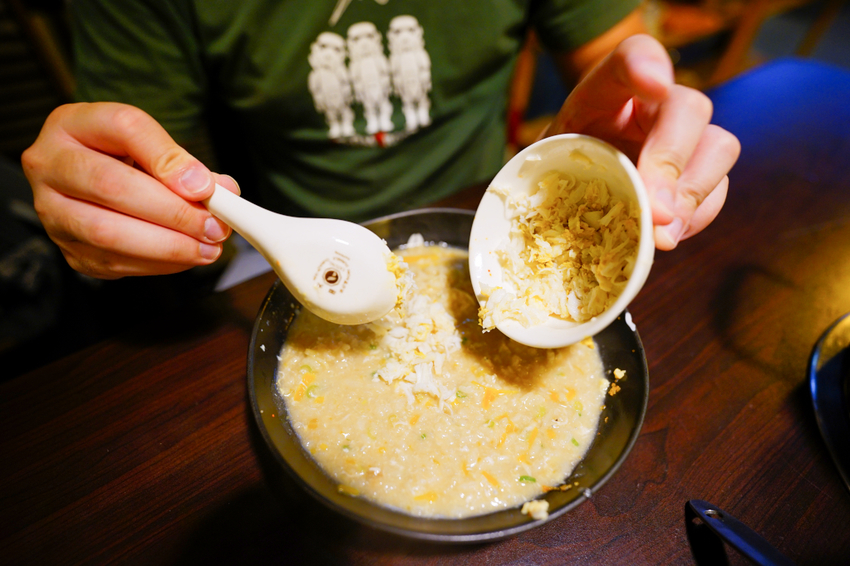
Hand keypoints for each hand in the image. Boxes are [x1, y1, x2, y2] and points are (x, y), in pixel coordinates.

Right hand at [22, 102, 237, 277]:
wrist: (88, 177)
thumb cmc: (119, 155)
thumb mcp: (147, 140)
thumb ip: (180, 160)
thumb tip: (216, 190)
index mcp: (71, 125)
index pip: (124, 129)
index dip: (167, 159)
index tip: (206, 187)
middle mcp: (50, 167)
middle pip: (111, 187)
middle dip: (172, 212)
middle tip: (214, 226)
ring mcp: (52, 213)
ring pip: (107, 234)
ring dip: (168, 247)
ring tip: (208, 247)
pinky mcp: (68, 250)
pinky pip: (113, 263)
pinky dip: (158, 264)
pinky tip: (186, 257)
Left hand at [543, 34, 740, 249]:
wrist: (572, 186)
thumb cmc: (556, 165)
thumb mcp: (540, 158)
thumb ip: (551, 171)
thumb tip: (562, 212)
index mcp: (613, 87)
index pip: (633, 56)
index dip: (647, 66)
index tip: (654, 86)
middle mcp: (658, 103)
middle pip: (688, 108)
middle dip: (671, 160)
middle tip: (655, 209)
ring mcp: (686, 137)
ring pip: (717, 148)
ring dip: (691, 196)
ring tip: (661, 235)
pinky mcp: (700, 174)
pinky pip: (716, 192)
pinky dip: (694, 218)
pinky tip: (664, 237)